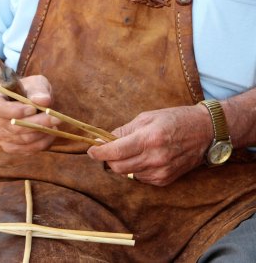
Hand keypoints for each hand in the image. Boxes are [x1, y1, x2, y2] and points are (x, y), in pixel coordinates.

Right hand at [0, 75, 60, 153]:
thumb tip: (44, 101)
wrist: (25, 103)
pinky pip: (27, 149)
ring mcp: (0, 136)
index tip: (33, 109)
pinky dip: (42, 142)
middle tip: (56, 118)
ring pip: (24, 139)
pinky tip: (52, 133)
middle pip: (14, 127)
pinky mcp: (10, 147)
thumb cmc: (29, 90)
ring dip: (42, 132)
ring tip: (56, 123)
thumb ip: (38, 90)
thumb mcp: (35, 83)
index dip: (15, 111)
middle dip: (38, 123)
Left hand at [87, 105, 212, 185]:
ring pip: (127, 174)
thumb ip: (123, 131)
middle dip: (108, 159)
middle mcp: (155, 158)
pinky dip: (135, 169)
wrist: (206, 132)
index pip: (115, 152)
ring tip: (132, 150)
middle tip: (109, 149)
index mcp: (149, 139)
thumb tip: (103, 141)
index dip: (99, 152)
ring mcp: (161, 172)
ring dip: (122, 164)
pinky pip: (140, 178)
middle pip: (118, 167)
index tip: (91, 150)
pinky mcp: (165, 180)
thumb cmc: (175, 119)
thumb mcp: (147, 117)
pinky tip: (144, 158)